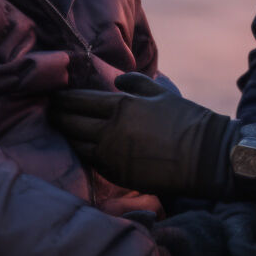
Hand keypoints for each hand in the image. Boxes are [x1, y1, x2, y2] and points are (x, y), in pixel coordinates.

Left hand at [49, 72, 236, 198]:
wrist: (204, 156)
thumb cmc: (186, 119)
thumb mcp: (162, 94)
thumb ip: (136, 84)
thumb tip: (119, 79)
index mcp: (120, 107)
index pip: (79, 101)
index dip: (63, 98)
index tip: (54, 95)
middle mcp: (110, 132)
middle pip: (71, 123)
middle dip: (58, 116)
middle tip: (51, 111)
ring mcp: (112, 157)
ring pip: (77, 145)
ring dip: (68, 136)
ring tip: (64, 129)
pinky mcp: (118, 176)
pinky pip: (93, 162)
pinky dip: (86, 153)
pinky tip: (85, 147)